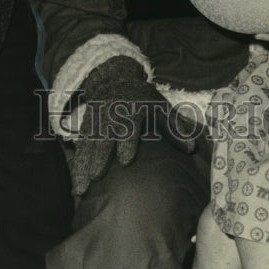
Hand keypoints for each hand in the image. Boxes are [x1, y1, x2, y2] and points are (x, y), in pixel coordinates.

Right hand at [70, 55, 194, 196]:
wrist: (113, 79)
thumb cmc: (142, 98)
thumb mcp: (160, 106)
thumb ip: (175, 127)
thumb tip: (192, 148)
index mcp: (131, 109)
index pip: (129, 126)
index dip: (127, 141)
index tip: (126, 160)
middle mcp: (111, 116)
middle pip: (104, 137)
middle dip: (100, 157)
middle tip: (96, 177)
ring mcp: (96, 123)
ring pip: (88, 145)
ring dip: (84, 166)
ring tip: (82, 189)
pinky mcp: (86, 129)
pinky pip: (80, 148)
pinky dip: (77, 166)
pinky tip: (77, 186)